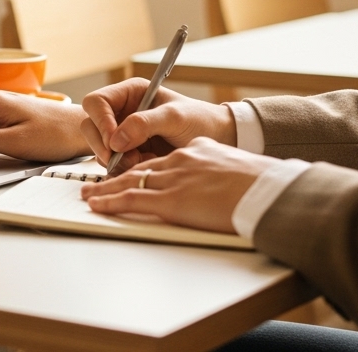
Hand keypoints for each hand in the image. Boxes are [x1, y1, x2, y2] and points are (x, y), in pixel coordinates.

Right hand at [79, 78, 236, 170]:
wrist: (218, 140)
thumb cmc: (200, 120)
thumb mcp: (174, 117)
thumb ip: (144, 123)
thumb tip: (117, 139)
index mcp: (130, 93)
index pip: (97, 102)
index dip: (101, 121)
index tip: (114, 140)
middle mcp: (122, 112)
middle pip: (91, 126)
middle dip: (104, 145)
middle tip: (122, 158)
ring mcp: (123, 133)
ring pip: (98, 147)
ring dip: (114, 159)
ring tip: (142, 162)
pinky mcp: (128, 153)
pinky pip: (112, 163)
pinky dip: (123, 169)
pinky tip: (144, 166)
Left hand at [79, 137, 277, 232]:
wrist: (269, 192)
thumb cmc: (263, 186)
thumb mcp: (239, 169)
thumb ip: (223, 171)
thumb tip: (228, 182)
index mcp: (198, 153)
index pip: (163, 158)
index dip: (145, 167)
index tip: (134, 171)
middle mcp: (181, 161)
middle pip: (140, 167)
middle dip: (116, 175)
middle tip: (98, 181)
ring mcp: (173, 180)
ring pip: (130, 181)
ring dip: (105, 189)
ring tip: (88, 194)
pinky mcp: (170, 201)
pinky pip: (131, 200)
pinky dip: (110, 202)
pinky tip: (97, 204)